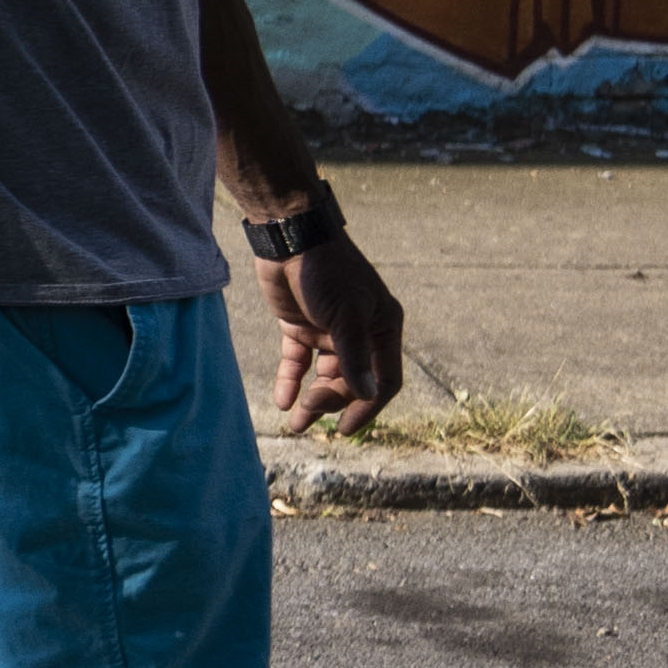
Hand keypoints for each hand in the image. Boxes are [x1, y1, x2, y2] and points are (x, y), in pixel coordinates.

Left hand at [262, 233, 403, 433]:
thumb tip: (366, 394)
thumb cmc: (326, 272)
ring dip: (312, 399)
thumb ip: (354, 356)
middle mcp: (360, 333)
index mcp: (382, 328)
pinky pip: (298, 362)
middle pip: (352, 383)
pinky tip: (282, 401)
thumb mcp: (345, 315)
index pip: (385, 380)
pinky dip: (291, 381)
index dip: (367, 407)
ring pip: (325, 376)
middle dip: (332, 402)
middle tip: (307, 413)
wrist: (289, 238)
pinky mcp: (300, 326)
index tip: (344, 429)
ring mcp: (329, 331)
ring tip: (295, 422)